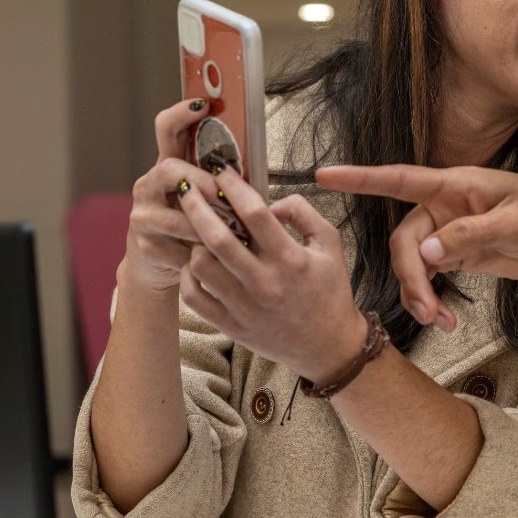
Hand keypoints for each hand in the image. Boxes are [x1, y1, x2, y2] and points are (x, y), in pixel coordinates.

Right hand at [120, 99, 221, 294]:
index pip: (167, 129)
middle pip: (169, 168)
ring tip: (235, 235)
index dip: (182, 114)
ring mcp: (143, 216)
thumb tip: (255, 172)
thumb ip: (220, 183)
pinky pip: (178, 248)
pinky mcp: (146, 246)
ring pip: (176, 217)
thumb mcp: (202, 201)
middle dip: (204, 183)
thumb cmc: (189, 228)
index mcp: (167, 168)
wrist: (158, 268)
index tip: (204, 105)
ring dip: (209, 227)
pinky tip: (220, 261)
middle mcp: (148, 186)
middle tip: (230, 198)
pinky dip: (203, 256)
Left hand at [178, 165, 367, 380]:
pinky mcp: (232, 327)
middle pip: (218, 239)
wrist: (329, 346)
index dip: (234, 187)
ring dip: (193, 241)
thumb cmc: (330, 292)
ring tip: (194, 228)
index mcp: (292, 260)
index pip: (255, 214)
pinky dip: (188, 276)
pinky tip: (195, 262)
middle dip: (196, 206)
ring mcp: (246, 308)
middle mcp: (267, 284)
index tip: (221, 171)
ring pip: (201, 267)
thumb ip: (303, 213)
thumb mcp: (329, 245)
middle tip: (187, 188)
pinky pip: (195, 298)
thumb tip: (271, 201)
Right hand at [314, 164, 517, 332]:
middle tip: (426, 310)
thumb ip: (470, 235)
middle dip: (410, 276)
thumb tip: (428, 253)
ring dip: (419, 293)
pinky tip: (444, 319)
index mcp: (455, 185)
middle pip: (405, 240)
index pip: (400, 179)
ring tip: (438, 322)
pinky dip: (431, 299)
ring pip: (413, 263)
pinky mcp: (455, 254)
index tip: (325, 174)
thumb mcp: (516, 224)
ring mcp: (448, 231)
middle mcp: (444, 205)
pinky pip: (428, 277)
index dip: (361, 178)